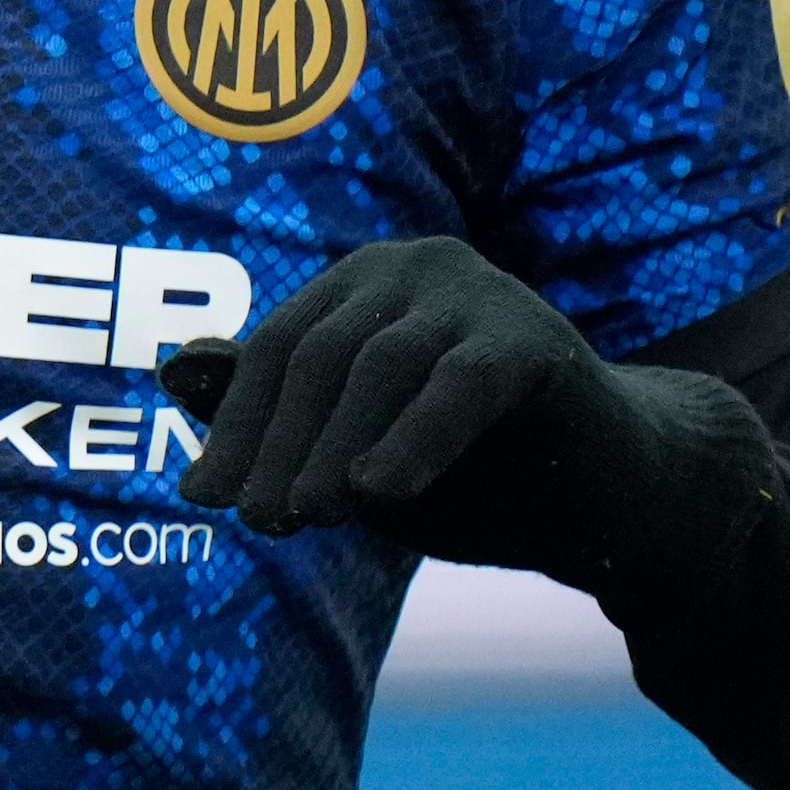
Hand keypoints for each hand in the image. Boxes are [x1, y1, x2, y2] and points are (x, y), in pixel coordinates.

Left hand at [165, 235, 743, 587]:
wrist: (615, 503)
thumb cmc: (477, 476)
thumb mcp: (360, 455)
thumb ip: (279, 417)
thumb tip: (174, 367)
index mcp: (364, 284)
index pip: (277, 348)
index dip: (237, 424)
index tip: (202, 498)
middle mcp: (415, 269)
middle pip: (318, 354)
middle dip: (279, 442)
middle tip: (257, 520)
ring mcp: (478, 293)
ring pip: (378, 365)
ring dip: (332, 445)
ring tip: (303, 515)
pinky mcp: (534, 339)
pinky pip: (458, 384)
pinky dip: (413, 437)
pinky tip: (378, 492)